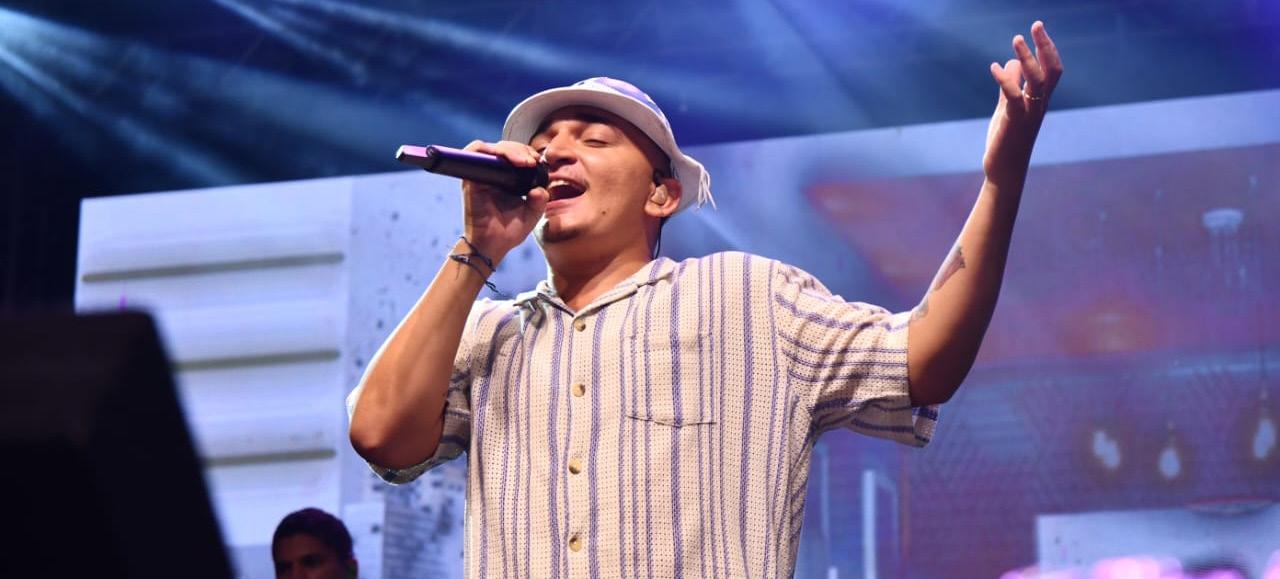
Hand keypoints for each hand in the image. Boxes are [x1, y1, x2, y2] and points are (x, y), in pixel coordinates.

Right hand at [459, 140, 549, 263]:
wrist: (493, 245)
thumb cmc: (509, 231)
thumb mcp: (533, 214)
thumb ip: (540, 200)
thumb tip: (540, 188)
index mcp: (503, 180)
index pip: (511, 155)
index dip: (525, 153)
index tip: (538, 162)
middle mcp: (489, 175)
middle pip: (502, 148)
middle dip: (520, 149)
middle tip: (533, 161)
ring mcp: (478, 176)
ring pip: (489, 148)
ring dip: (509, 149)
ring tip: (525, 161)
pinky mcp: (469, 179)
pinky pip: (474, 153)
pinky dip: (491, 151)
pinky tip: (510, 161)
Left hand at [983, 21, 1063, 187]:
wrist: (1003, 170)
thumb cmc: (1006, 139)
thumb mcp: (1006, 108)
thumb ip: (1009, 87)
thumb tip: (1011, 62)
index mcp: (1039, 101)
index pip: (1052, 70)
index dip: (1048, 48)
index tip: (1038, 29)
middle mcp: (1039, 105)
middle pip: (1050, 71)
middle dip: (1044, 46)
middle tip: (1035, 25)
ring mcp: (1029, 114)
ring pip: (1037, 81)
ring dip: (1028, 58)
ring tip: (1016, 39)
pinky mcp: (1014, 122)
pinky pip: (1014, 97)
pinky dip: (1005, 80)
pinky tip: (994, 68)